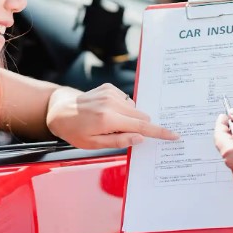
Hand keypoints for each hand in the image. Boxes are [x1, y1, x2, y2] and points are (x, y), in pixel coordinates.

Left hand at [46, 83, 178, 148]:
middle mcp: (111, 103)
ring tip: (110, 123)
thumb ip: (118, 142)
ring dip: (129, 118)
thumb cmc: (74, 130)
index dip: (159, 132)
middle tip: (122, 133)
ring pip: (134, 108)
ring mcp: (110, 93)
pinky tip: (107, 112)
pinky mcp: (109, 88)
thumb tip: (140, 138)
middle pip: (141, 116)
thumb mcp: (93, 144)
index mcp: (108, 119)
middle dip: (139, 126)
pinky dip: (122, 109)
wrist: (59, 110)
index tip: (173, 135)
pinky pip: (126, 100)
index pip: (141, 126)